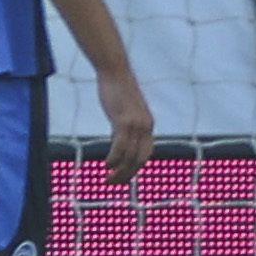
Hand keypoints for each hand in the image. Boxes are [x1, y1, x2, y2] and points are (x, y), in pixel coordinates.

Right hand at [95, 65, 153, 184]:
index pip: (146, 154)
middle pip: (140, 159)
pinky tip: (107, 165)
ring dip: (120, 171)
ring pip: (131, 156)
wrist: (115, 72)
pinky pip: (121, 145)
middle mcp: (146, 126)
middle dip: (128, 174)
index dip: (135, 168)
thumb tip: (118, 145)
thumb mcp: (124, 114)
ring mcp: (136, 124)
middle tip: (113, 183)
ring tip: (108, 179)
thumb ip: (124, 129)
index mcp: (148, 125)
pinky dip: (114, 158)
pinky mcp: (124, 120)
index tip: (123, 177)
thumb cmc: (117, 92)